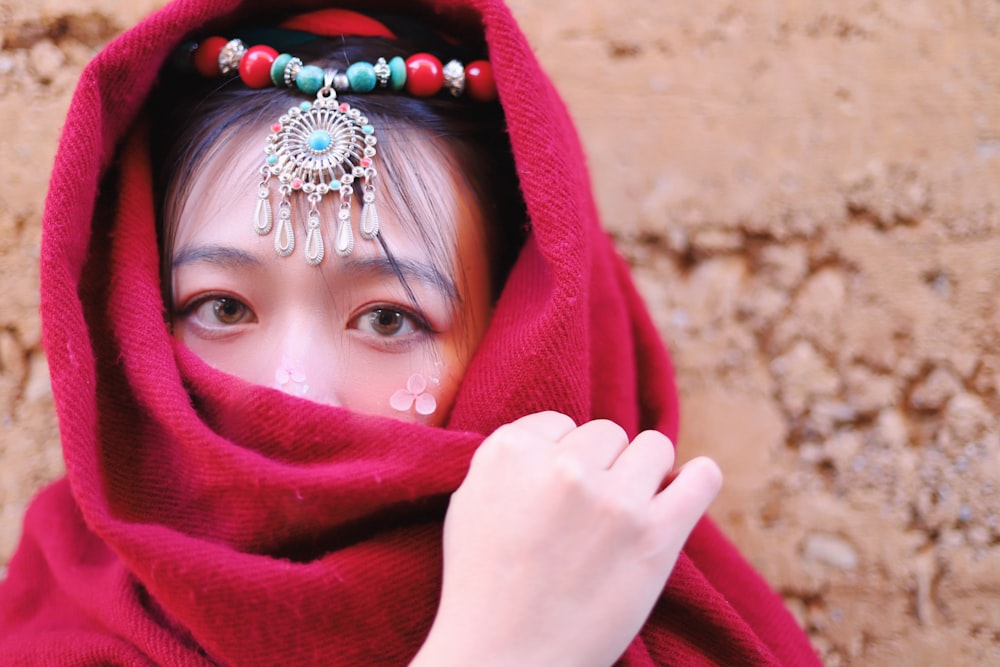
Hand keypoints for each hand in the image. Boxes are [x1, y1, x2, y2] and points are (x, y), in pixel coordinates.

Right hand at [411, 411, 722, 666]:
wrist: (504, 659)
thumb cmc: (483, 586)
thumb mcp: (470, 500)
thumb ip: (512, 457)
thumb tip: (559, 434)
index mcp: (510, 451)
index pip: (560, 424)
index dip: (562, 457)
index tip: (558, 492)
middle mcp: (562, 467)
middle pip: (607, 433)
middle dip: (601, 466)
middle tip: (588, 514)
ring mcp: (612, 501)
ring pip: (653, 447)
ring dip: (644, 473)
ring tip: (627, 511)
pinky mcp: (655, 537)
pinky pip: (701, 479)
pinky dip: (699, 478)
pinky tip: (691, 483)